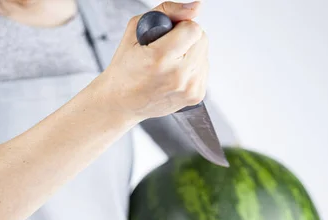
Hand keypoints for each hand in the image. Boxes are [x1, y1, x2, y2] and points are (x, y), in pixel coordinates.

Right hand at [98, 1, 208, 120]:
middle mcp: (178, 76)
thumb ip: (167, 12)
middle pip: (202, 40)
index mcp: (160, 58)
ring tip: (169, 64)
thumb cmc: (125, 68)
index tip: (169, 35)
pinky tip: (174, 74)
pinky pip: (204, 70)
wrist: (122, 102)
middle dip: (187, 39)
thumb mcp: (135, 30)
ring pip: (205, 54)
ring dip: (191, 54)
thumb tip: (196, 7)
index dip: (181, 27)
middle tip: (167, 49)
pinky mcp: (196, 96)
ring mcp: (189, 89)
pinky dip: (192, 68)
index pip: (193, 29)